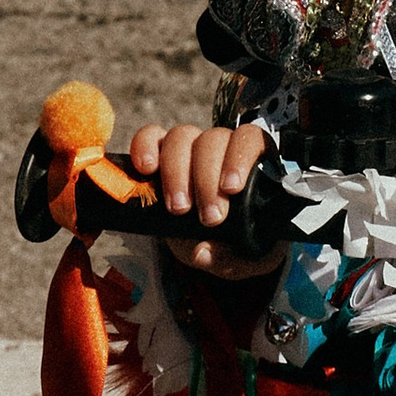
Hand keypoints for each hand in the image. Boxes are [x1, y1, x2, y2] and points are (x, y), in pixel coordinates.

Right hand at [123, 118, 275, 277]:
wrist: (213, 245)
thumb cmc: (237, 246)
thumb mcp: (242, 259)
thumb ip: (228, 257)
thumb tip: (201, 252)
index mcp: (251, 163)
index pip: (249, 140)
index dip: (239, 158)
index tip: (231, 189)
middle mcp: (221, 148)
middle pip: (212, 141)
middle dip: (206, 180)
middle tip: (208, 218)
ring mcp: (190, 148)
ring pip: (181, 137)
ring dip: (176, 171)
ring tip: (177, 207)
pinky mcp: (160, 153)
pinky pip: (151, 136)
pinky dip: (145, 146)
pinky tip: (145, 169)